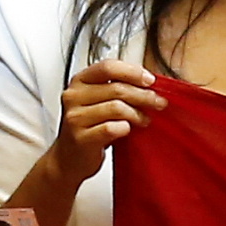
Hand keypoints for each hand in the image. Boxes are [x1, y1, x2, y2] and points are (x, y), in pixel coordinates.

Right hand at [44, 61, 167, 189]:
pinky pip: (112, 128)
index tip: (150, 80)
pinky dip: (125, 128)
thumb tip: (148, 82)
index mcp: (79, 81)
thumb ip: (116, 87)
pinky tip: (127, 130)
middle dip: (144, 95)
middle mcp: (73, 96)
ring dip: (137, 114)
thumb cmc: (87, 127)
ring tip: (144, 120)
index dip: (133, 72)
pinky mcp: (81, 138)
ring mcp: (75, 117)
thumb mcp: (97, 101)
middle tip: (158, 102)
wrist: (68, 158)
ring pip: (117, 108)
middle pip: (117, 88)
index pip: (108, 67)